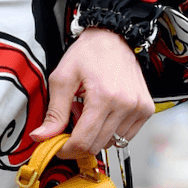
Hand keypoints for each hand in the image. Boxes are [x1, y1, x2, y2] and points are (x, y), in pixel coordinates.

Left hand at [31, 28, 153, 158]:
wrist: (114, 37)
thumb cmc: (88, 54)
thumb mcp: (62, 79)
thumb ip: (54, 113)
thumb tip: (41, 137)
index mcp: (104, 97)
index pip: (84, 141)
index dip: (67, 150)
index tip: (58, 147)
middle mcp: (126, 105)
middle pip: (97, 145)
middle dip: (80, 141)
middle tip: (73, 119)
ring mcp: (139, 108)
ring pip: (112, 143)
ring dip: (96, 134)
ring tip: (89, 112)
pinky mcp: (146, 110)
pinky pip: (125, 136)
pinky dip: (111, 131)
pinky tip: (104, 113)